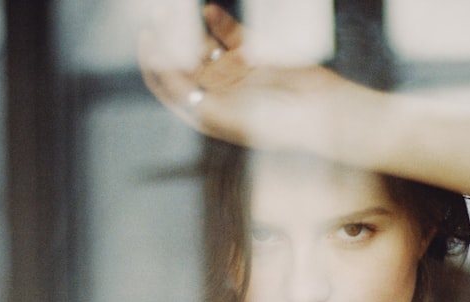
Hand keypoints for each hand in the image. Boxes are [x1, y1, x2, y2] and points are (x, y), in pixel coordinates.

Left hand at [138, 3, 371, 153]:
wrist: (322, 114)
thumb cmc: (275, 123)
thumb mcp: (226, 112)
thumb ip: (193, 93)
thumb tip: (162, 69)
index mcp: (207, 113)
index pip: (170, 87)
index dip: (153, 63)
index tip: (147, 38)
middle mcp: (217, 94)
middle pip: (183, 62)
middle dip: (168, 39)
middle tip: (159, 14)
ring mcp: (235, 74)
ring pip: (203, 45)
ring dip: (189, 28)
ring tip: (177, 8)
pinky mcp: (254, 56)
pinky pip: (229, 35)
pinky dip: (216, 22)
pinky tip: (208, 10)